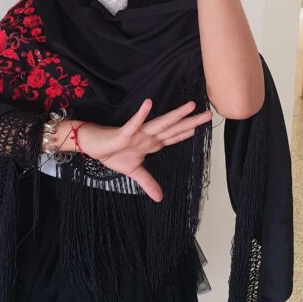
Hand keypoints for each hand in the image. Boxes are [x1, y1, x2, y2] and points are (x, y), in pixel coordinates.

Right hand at [77, 99, 211, 202]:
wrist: (93, 146)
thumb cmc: (113, 153)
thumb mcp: (134, 172)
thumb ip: (148, 183)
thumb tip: (159, 198)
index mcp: (151, 143)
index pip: (173, 137)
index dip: (187, 133)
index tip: (202, 126)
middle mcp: (148, 136)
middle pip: (173, 128)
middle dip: (191, 122)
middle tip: (209, 114)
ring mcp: (138, 133)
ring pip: (160, 123)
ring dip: (175, 115)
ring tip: (189, 106)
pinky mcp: (124, 133)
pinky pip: (133, 123)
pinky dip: (141, 115)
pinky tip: (149, 103)